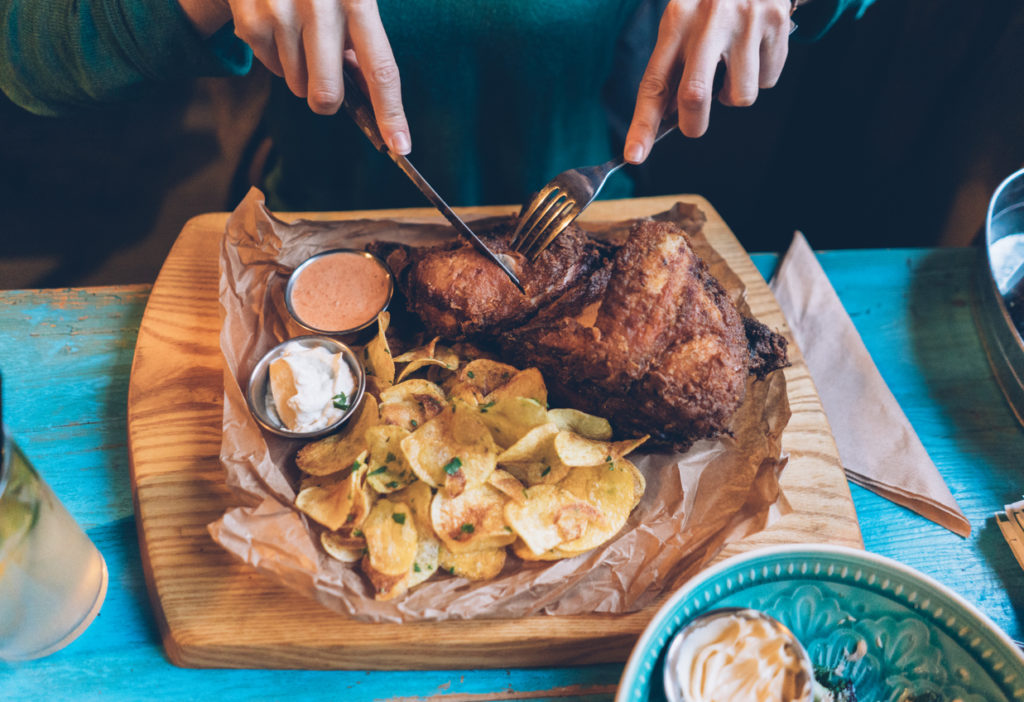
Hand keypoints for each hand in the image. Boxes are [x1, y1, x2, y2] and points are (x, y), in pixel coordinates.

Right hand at [179, 0, 410, 153]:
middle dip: (327, 100)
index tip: (400, 146)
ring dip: (301, 71)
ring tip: (299, 32)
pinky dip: (276, 56)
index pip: (381, 70)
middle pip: (327, 94)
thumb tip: (370, 99)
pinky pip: (270, 67)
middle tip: (325, 80)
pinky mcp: (251, 19)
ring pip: (296, 84)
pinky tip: (278, 24)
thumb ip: (364, 43)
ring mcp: (282, 11)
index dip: (391, 113)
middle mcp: (321, 4)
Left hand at [624, 0, 791, 161]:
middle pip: (695, 97)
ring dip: (734, 97)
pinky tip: (757, 50)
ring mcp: (746, 22)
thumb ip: (674, 65)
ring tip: (733, 67)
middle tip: (695, 125)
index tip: (634, 154)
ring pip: (740, 97)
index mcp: (677, 21)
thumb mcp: (684, 20)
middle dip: (694, 125)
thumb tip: (669, 118)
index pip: (655, 82)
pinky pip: (769, 80)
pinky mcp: (777, 23)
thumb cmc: (711, 2)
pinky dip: (762, 76)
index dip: (643, 124)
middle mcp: (709, 21)